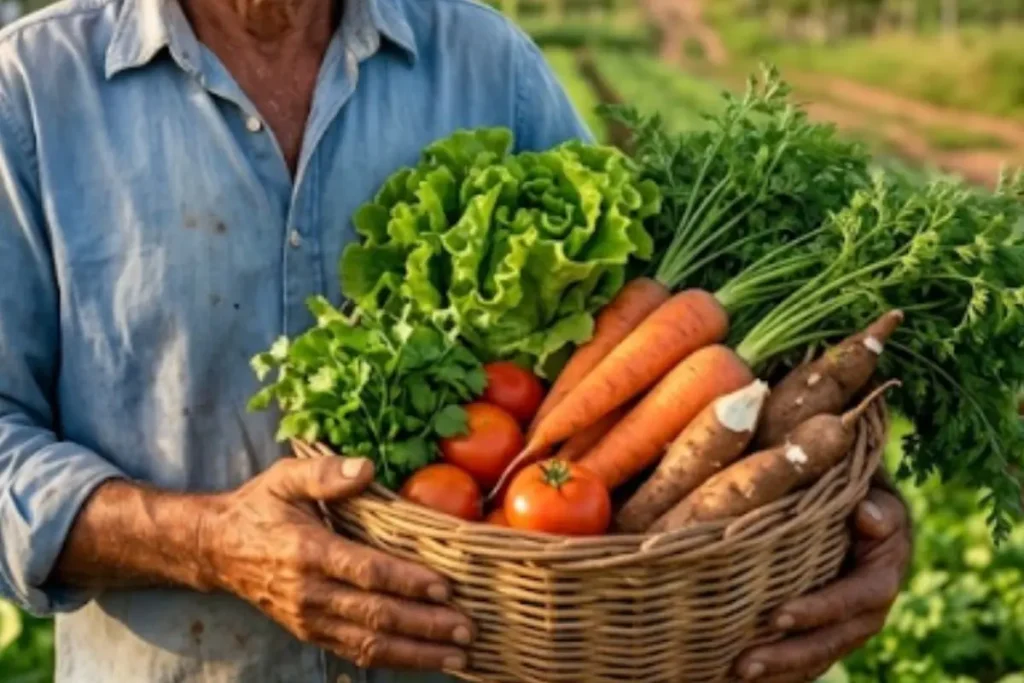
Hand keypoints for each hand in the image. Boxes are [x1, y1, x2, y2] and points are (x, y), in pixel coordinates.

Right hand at [199, 457, 473, 670]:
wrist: (217, 550)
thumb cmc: (260, 507)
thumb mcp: (284, 477)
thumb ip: (325, 473)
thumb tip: (366, 468)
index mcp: (307, 551)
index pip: (365, 571)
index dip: (406, 581)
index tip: (444, 586)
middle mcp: (309, 593)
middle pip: (375, 615)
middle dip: (425, 625)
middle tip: (468, 629)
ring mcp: (310, 619)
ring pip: (369, 644)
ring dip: (417, 653)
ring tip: (458, 655)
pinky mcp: (311, 634)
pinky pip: (356, 653)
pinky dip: (394, 660)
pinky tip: (426, 659)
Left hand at [734, 488, 910, 681]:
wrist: (870, 516)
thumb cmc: (865, 499)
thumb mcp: (878, 498)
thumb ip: (878, 509)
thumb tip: (868, 515)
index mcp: (880, 579)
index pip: (851, 601)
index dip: (818, 610)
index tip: (777, 617)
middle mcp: (866, 614)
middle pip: (828, 642)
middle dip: (787, 655)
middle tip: (744, 663)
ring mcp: (846, 630)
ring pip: (814, 659)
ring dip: (778, 671)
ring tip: (736, 673)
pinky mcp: (826, 635)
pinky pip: (804, 661)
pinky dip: (779, 672)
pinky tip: (737, 677)